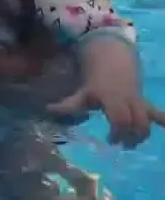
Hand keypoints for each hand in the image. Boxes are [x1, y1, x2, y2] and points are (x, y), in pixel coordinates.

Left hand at [48, 84, 164, 146]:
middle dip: (130, 137)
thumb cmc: (95, 78)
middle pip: (136, 123)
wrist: (112, 56)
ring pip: (146, 120)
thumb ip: (68, 104)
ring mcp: (137, 101)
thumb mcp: (82, 91)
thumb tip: (48, 110)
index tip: (110, 140)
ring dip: (141, 134)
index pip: (120, 119)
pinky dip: (164, 120)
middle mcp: (127, 100)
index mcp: (111, 98)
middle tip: (120, 144)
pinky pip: (157, 112)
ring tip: (131, 143)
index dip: (117, 132)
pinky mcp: (144, 102)